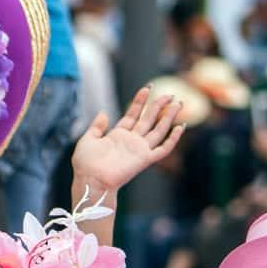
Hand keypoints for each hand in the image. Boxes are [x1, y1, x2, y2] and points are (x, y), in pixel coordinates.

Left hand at [72, 85, 186, 197]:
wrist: (91, 180)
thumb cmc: (86, 163)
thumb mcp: (88, 139)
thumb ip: (97, 126)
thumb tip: (104, 113)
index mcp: (118, 135)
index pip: (133, 114)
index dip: (140, 101)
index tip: (147, 88)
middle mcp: (131, 141)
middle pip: (149, 119)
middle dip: (159, 106)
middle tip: (169, 94)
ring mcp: (139, 150)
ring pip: (159, 130)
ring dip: (168, 117)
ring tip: (178, 104)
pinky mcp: (145, 159)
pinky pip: (163, 149)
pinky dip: (173, 139)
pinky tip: (180, 127)